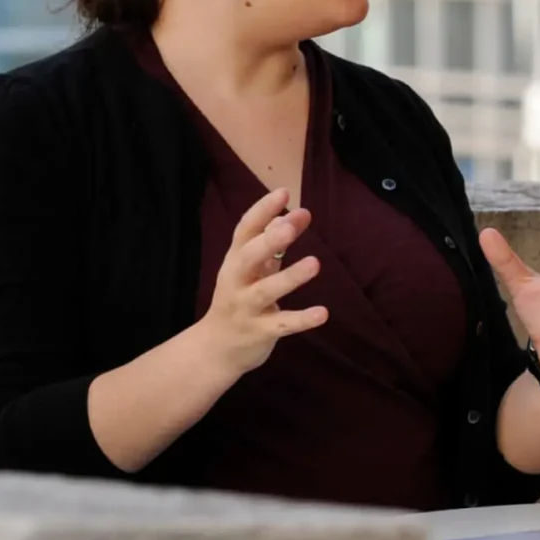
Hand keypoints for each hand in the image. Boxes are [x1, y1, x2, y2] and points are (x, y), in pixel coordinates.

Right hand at [188, 188, 327, 375]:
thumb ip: (275, 244)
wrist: (216, 348)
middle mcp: (236, 281)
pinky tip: (323, 313)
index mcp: (235, 261)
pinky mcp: (259, 332)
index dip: (262, 210)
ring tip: (315, 263)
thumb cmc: (240, 298)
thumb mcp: (253, 269)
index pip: (245, 230)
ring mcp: (246, 308)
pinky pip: (281, 325)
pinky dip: (302, 319)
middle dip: (269, 240)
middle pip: (248, 257)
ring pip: (266, 291)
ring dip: (290, 277)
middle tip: (292, 223)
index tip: (284, 192)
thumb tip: (300, 213)